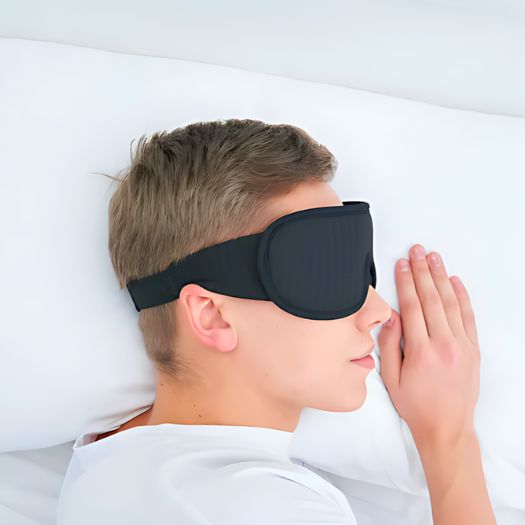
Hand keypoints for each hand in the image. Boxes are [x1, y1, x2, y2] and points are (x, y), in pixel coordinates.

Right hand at [377, 244, 480, 448]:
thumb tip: (390, 317)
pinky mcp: (473, 349)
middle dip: (422, 271)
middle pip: (432, 298)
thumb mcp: (391, 378)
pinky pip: (469, 316)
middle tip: (417, 251)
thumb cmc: (416, 405)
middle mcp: (445, 345)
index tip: (401, 264)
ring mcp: (462, 346)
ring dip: (441, 277)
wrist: (447, 428)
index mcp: (421, 351)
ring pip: (451, 303)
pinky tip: (455, 281)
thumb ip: (390, 345)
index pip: (412, 306)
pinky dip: (463, 296)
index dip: (405, 282)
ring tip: (434, 258)